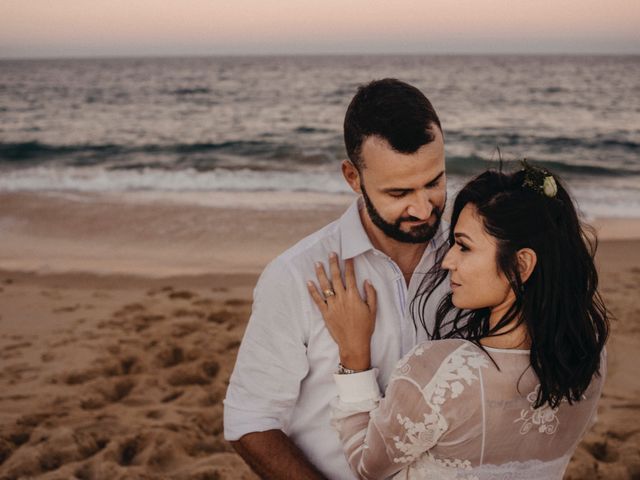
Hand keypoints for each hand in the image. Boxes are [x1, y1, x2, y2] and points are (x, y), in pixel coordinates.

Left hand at [307, 253, 376, 370]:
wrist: (354, 343)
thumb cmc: (365, 327)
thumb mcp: (373, 310)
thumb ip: (371, 294)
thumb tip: (366, 281)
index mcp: (354, 296)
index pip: (350, 276)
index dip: (349, 265)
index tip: (347, 256)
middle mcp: (342, 298)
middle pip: (336, 277)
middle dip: (334, 264)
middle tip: (331, 254)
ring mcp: (332, 305)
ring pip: (325, 286)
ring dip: (321, 273)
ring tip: (317, 263)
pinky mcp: (325, 313)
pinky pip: (317, 300)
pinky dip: (312, 290)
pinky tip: (308, 282)